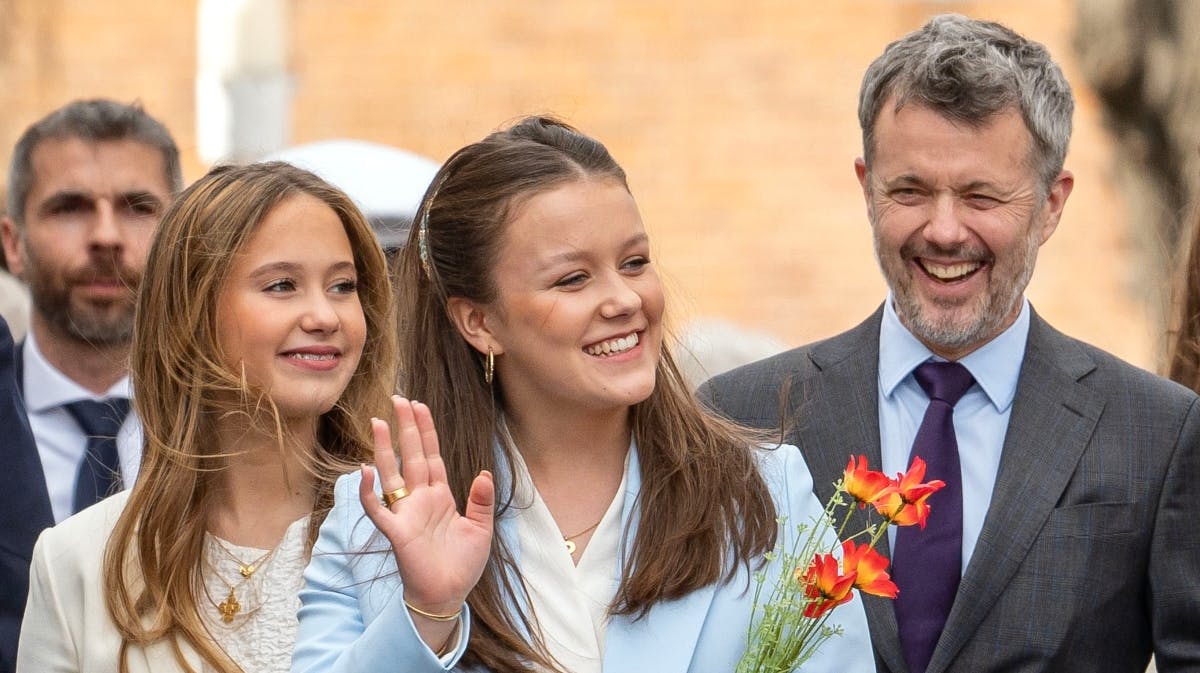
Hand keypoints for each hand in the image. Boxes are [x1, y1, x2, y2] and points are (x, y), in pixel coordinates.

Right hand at [359, 396, 494, 616]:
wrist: (448, 596)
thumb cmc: (462, 565)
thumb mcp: (481, 530)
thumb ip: (482, 501)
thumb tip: (484, 473)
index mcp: (440, 496)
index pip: (431, 456)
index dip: (426, 431)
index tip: (420, 406)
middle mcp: (420, 500)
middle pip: (411, 456)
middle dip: (406, 428)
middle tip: (399, 399)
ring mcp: (406, 513)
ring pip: (391, 474)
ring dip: (384, 449)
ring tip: (378, 422)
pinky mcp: (397, 532)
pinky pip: (378, 508)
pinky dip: (369, 491)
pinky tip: (365, 471)